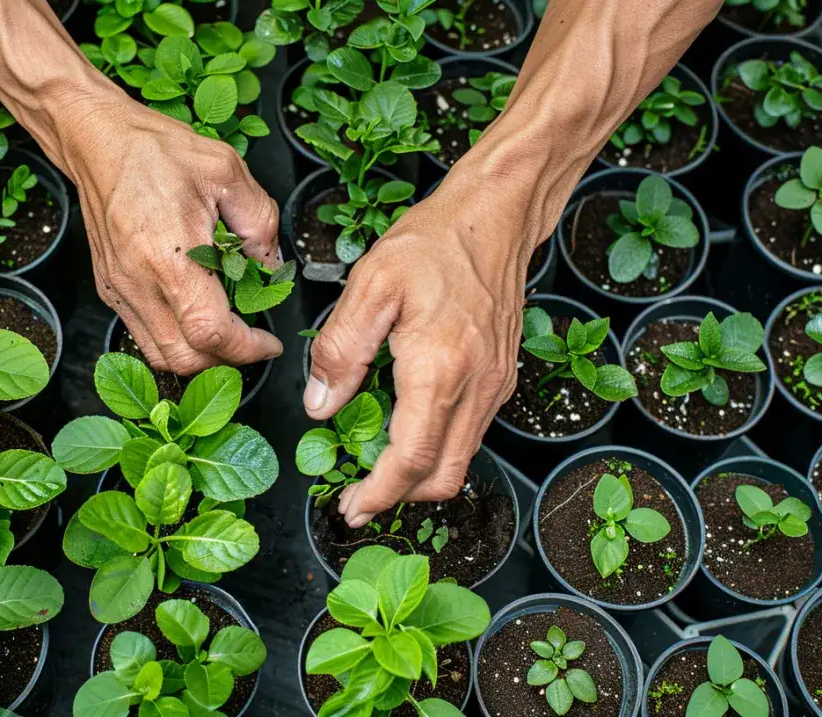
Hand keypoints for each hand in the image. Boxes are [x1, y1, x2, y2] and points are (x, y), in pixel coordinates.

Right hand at [61, 94, 282, 373]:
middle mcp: (138, 283)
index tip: (269, 343)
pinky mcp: (111, 289)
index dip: (246, 349)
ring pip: (161, 356)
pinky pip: (145, 336)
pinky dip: (175, 341)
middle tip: (253, 342)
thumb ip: (259, 222)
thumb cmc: (155, 151)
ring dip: (199, 356)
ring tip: (228, 335)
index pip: (210, 332)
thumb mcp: (225, 171)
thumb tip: (272, 266)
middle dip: (226, 361)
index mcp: (168, 256)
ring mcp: (120, 290)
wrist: (98, 141)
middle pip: (184, 358)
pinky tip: (196, 317)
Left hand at [303, 165, 540, 527]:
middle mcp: (476, 387)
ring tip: (376, 473)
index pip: (411, 459)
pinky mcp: (501, 379)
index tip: (350, 507)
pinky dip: (438, 450)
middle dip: (399, 498)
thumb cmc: (433, 241)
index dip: (379, 494)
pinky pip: (470, 434)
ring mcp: (495, 386)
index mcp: (439, 368)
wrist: (495, 216)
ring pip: (460, 459)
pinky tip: (407, 435)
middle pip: (443, 476)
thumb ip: (340, 349)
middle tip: (358, 499)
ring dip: (418, 477)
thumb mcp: (370, 284)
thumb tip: (320, 405)